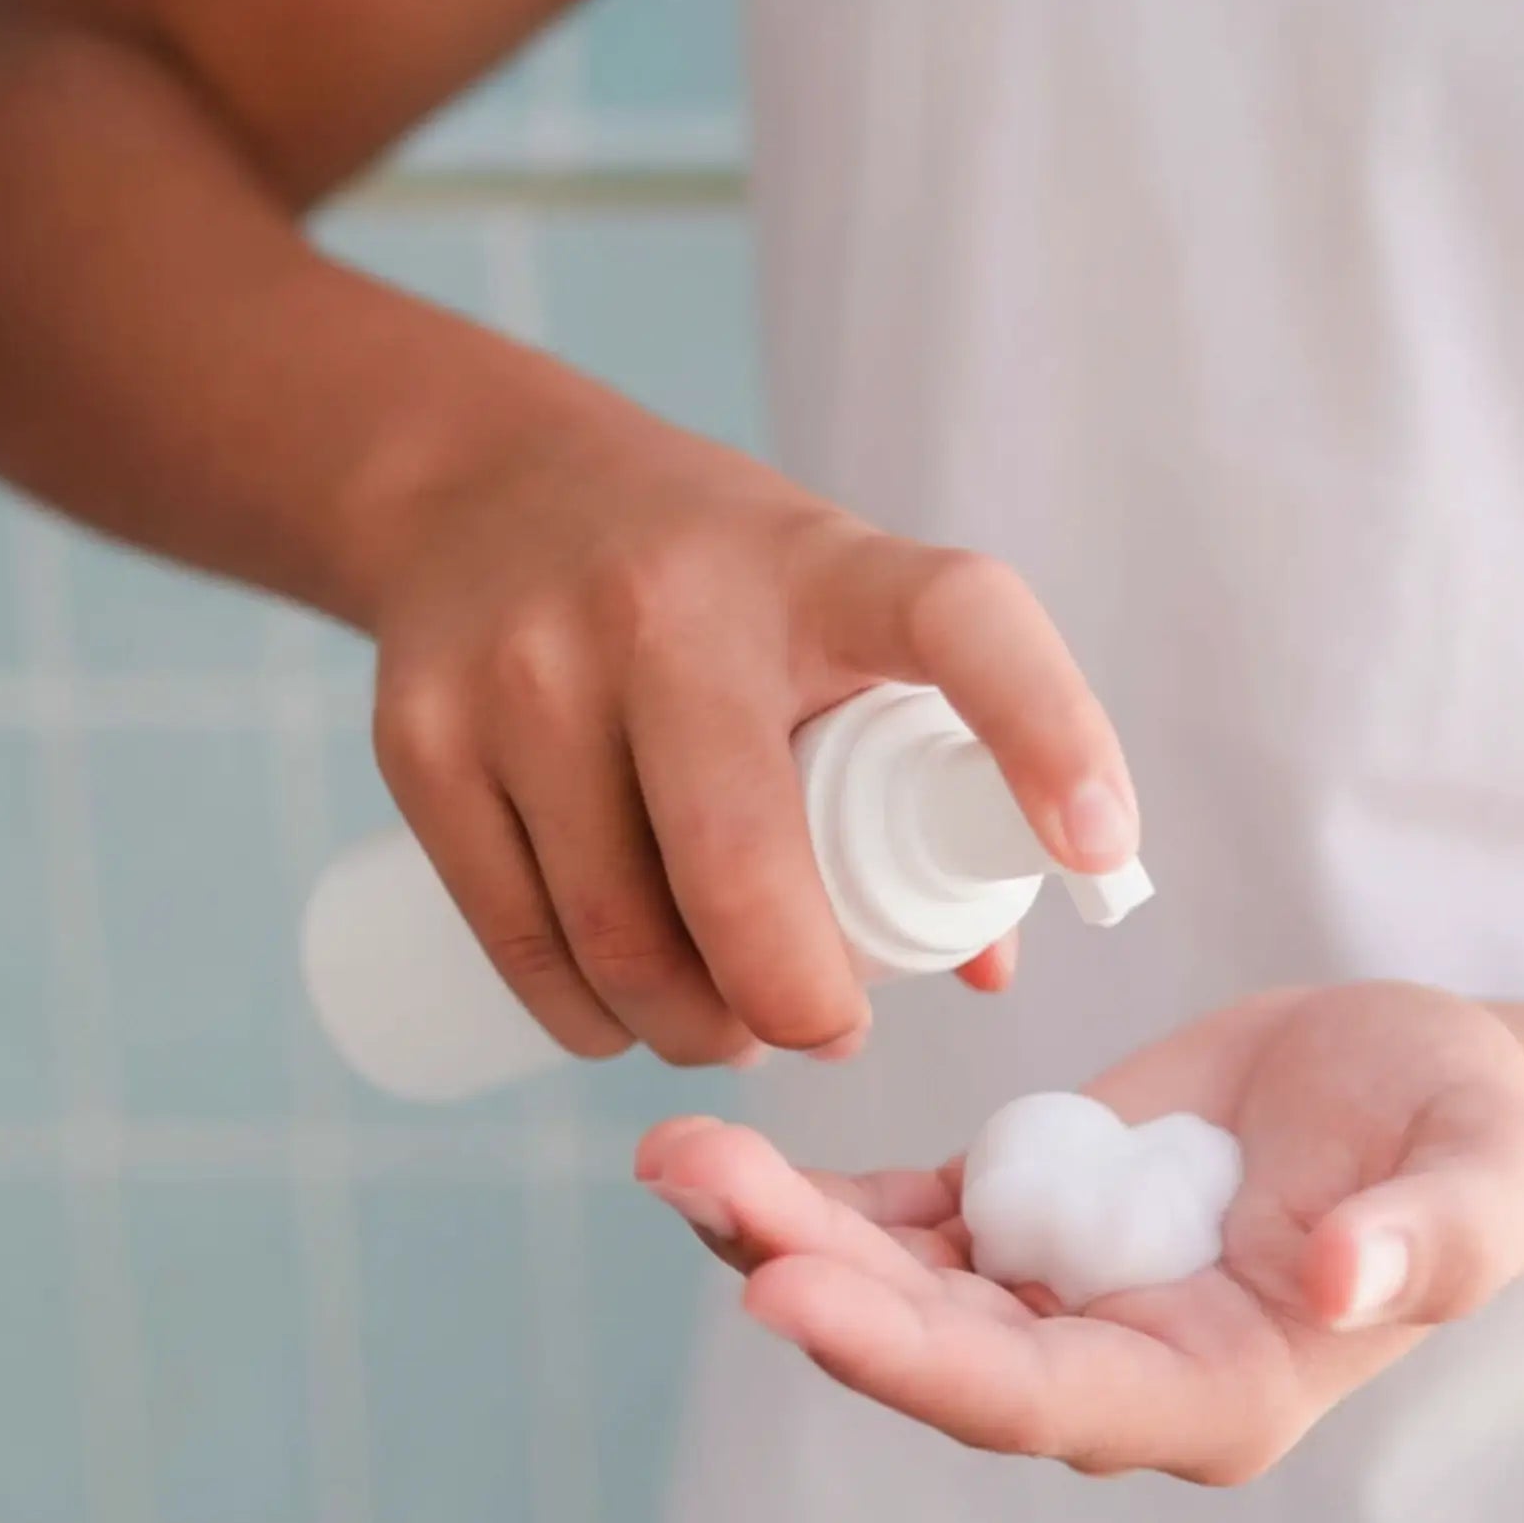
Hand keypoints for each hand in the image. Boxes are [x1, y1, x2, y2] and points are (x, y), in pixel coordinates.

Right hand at [368, 389, 1135, 1067]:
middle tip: (832, 1033)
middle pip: (744, 862)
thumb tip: (982, 962)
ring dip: (696, 1028)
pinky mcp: (421, 735)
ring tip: (729, 1025)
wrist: (486, 488)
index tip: (1102, 850)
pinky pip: (526, 944)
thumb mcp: (837, 607)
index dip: (1047, 729)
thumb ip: (924, 763)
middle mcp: (670, 605)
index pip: (961, 619)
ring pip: (623, 934)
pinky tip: (629, 1012)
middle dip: (804, 1003)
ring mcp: (527, 666)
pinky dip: (592, 1018)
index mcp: (820, 567)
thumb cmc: (720, 587)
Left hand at [638, 982, 1523, 1482]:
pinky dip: (828, 1193)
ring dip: (786, 1227)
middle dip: (807, 1274)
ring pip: (899, 1281)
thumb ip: (1429, 1242)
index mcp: (1217, 1385)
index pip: (1041, 1398)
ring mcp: (1064, 1286)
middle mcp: (1116, 1357)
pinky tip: (735, 1157)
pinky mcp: (1035, 1209)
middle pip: (934, 1343)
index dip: (912, 1358)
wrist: (1419, 1086)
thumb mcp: (1486, 1176)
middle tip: (692, 1183)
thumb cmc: (1469, 1138)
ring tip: (678, 1155)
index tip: (789, 1294)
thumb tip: (1338, 1278)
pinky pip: (912, 1219)